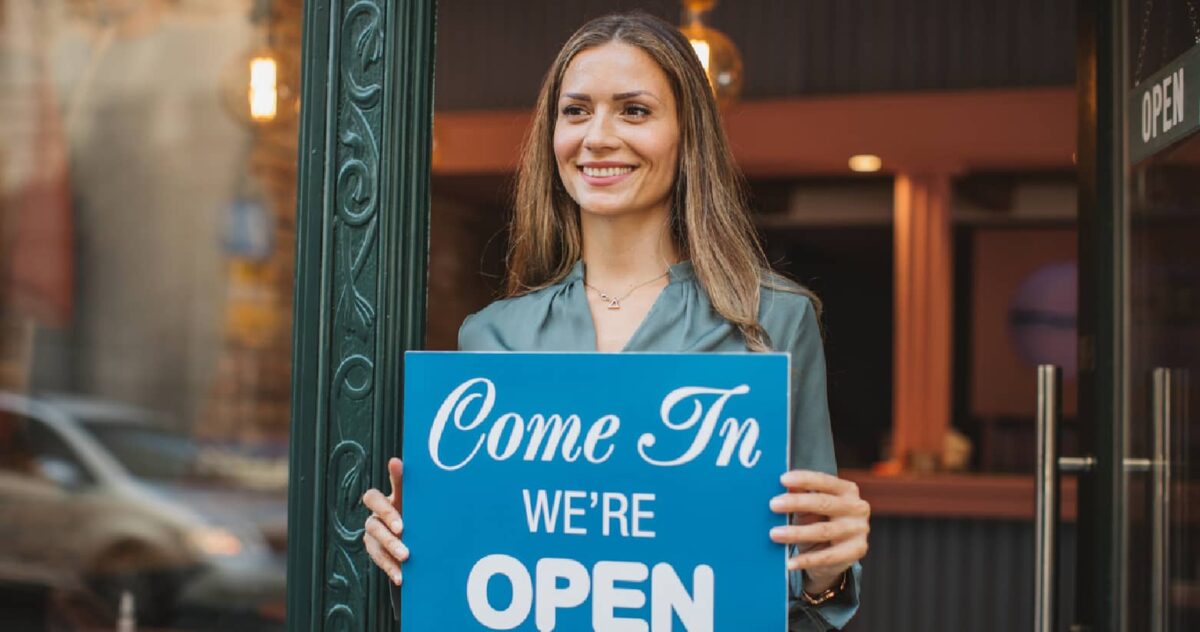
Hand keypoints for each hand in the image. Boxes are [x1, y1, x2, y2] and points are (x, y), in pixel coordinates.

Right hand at [362, 457, 408, 585]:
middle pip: (373, 522)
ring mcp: (373, 535)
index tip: (399, 519)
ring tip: (406, 557)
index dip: (383, 507)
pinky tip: (402, 576)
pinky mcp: (375, 551)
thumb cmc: (416, 509)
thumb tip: (395, 460)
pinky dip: (391, 568)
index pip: (372, 498)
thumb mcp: (414, 497)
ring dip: (390, 549)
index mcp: (384, 501)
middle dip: (387, 528)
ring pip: (375, 541)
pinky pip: (379, 560)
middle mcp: (375, 517)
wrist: (419, 533)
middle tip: (403, 531)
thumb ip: (404, 482)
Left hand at [768, 470, 869, 592]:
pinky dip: (807, 560)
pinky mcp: (856, 551)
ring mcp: (859, 530)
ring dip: (796, 533)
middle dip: (796, 503)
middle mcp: (857, 507)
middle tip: (773, 505)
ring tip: (774, 534)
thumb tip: (787, 485)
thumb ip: (801, 495)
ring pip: (823, 531)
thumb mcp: (809, 508)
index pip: (825, 481)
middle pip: (824, 503)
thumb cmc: (819, 522)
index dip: (804, 479)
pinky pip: (828, 557)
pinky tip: (790, 562)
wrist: (836, 554)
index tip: (783, 479)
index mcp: (847, 490)